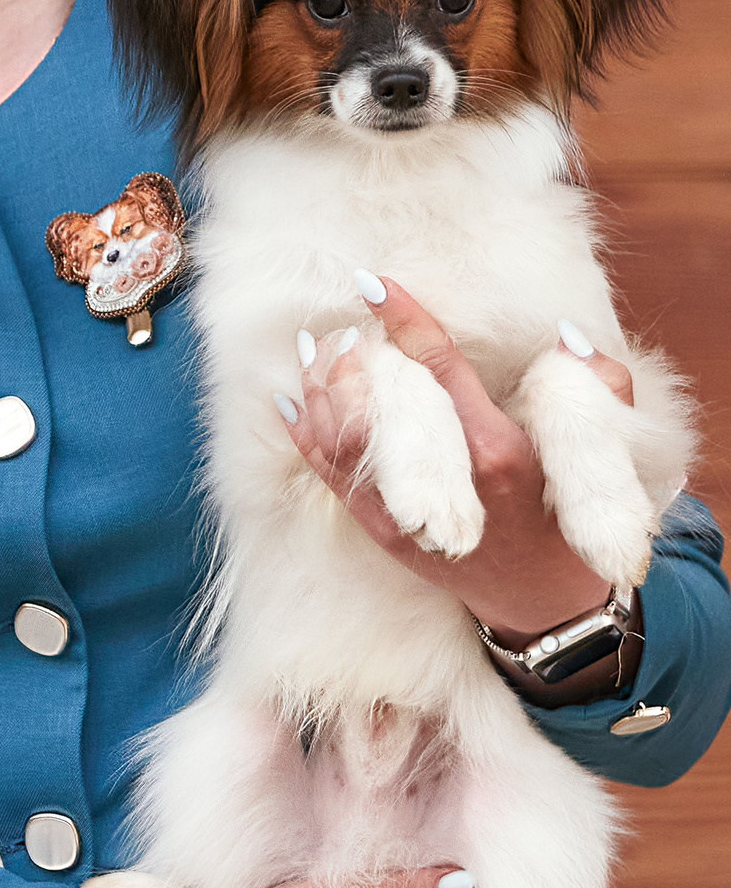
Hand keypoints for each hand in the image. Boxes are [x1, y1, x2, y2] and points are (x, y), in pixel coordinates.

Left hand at [285, 276, 631, 640]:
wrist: (541, 604)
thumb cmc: (568, 518)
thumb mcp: (597, 454)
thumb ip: (597, 389)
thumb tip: (565, 336)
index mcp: (501, 451)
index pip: (442, 370)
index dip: (407, 322)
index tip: (375, 284)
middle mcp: (449, 482)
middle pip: (382, 403)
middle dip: (353, 356)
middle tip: (340, 322)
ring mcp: (407, 511)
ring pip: (344, 437)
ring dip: (321, 388)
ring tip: (311, 347)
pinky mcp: (380, 532)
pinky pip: (330, 475)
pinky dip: (305, 434)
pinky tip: (289, 399)